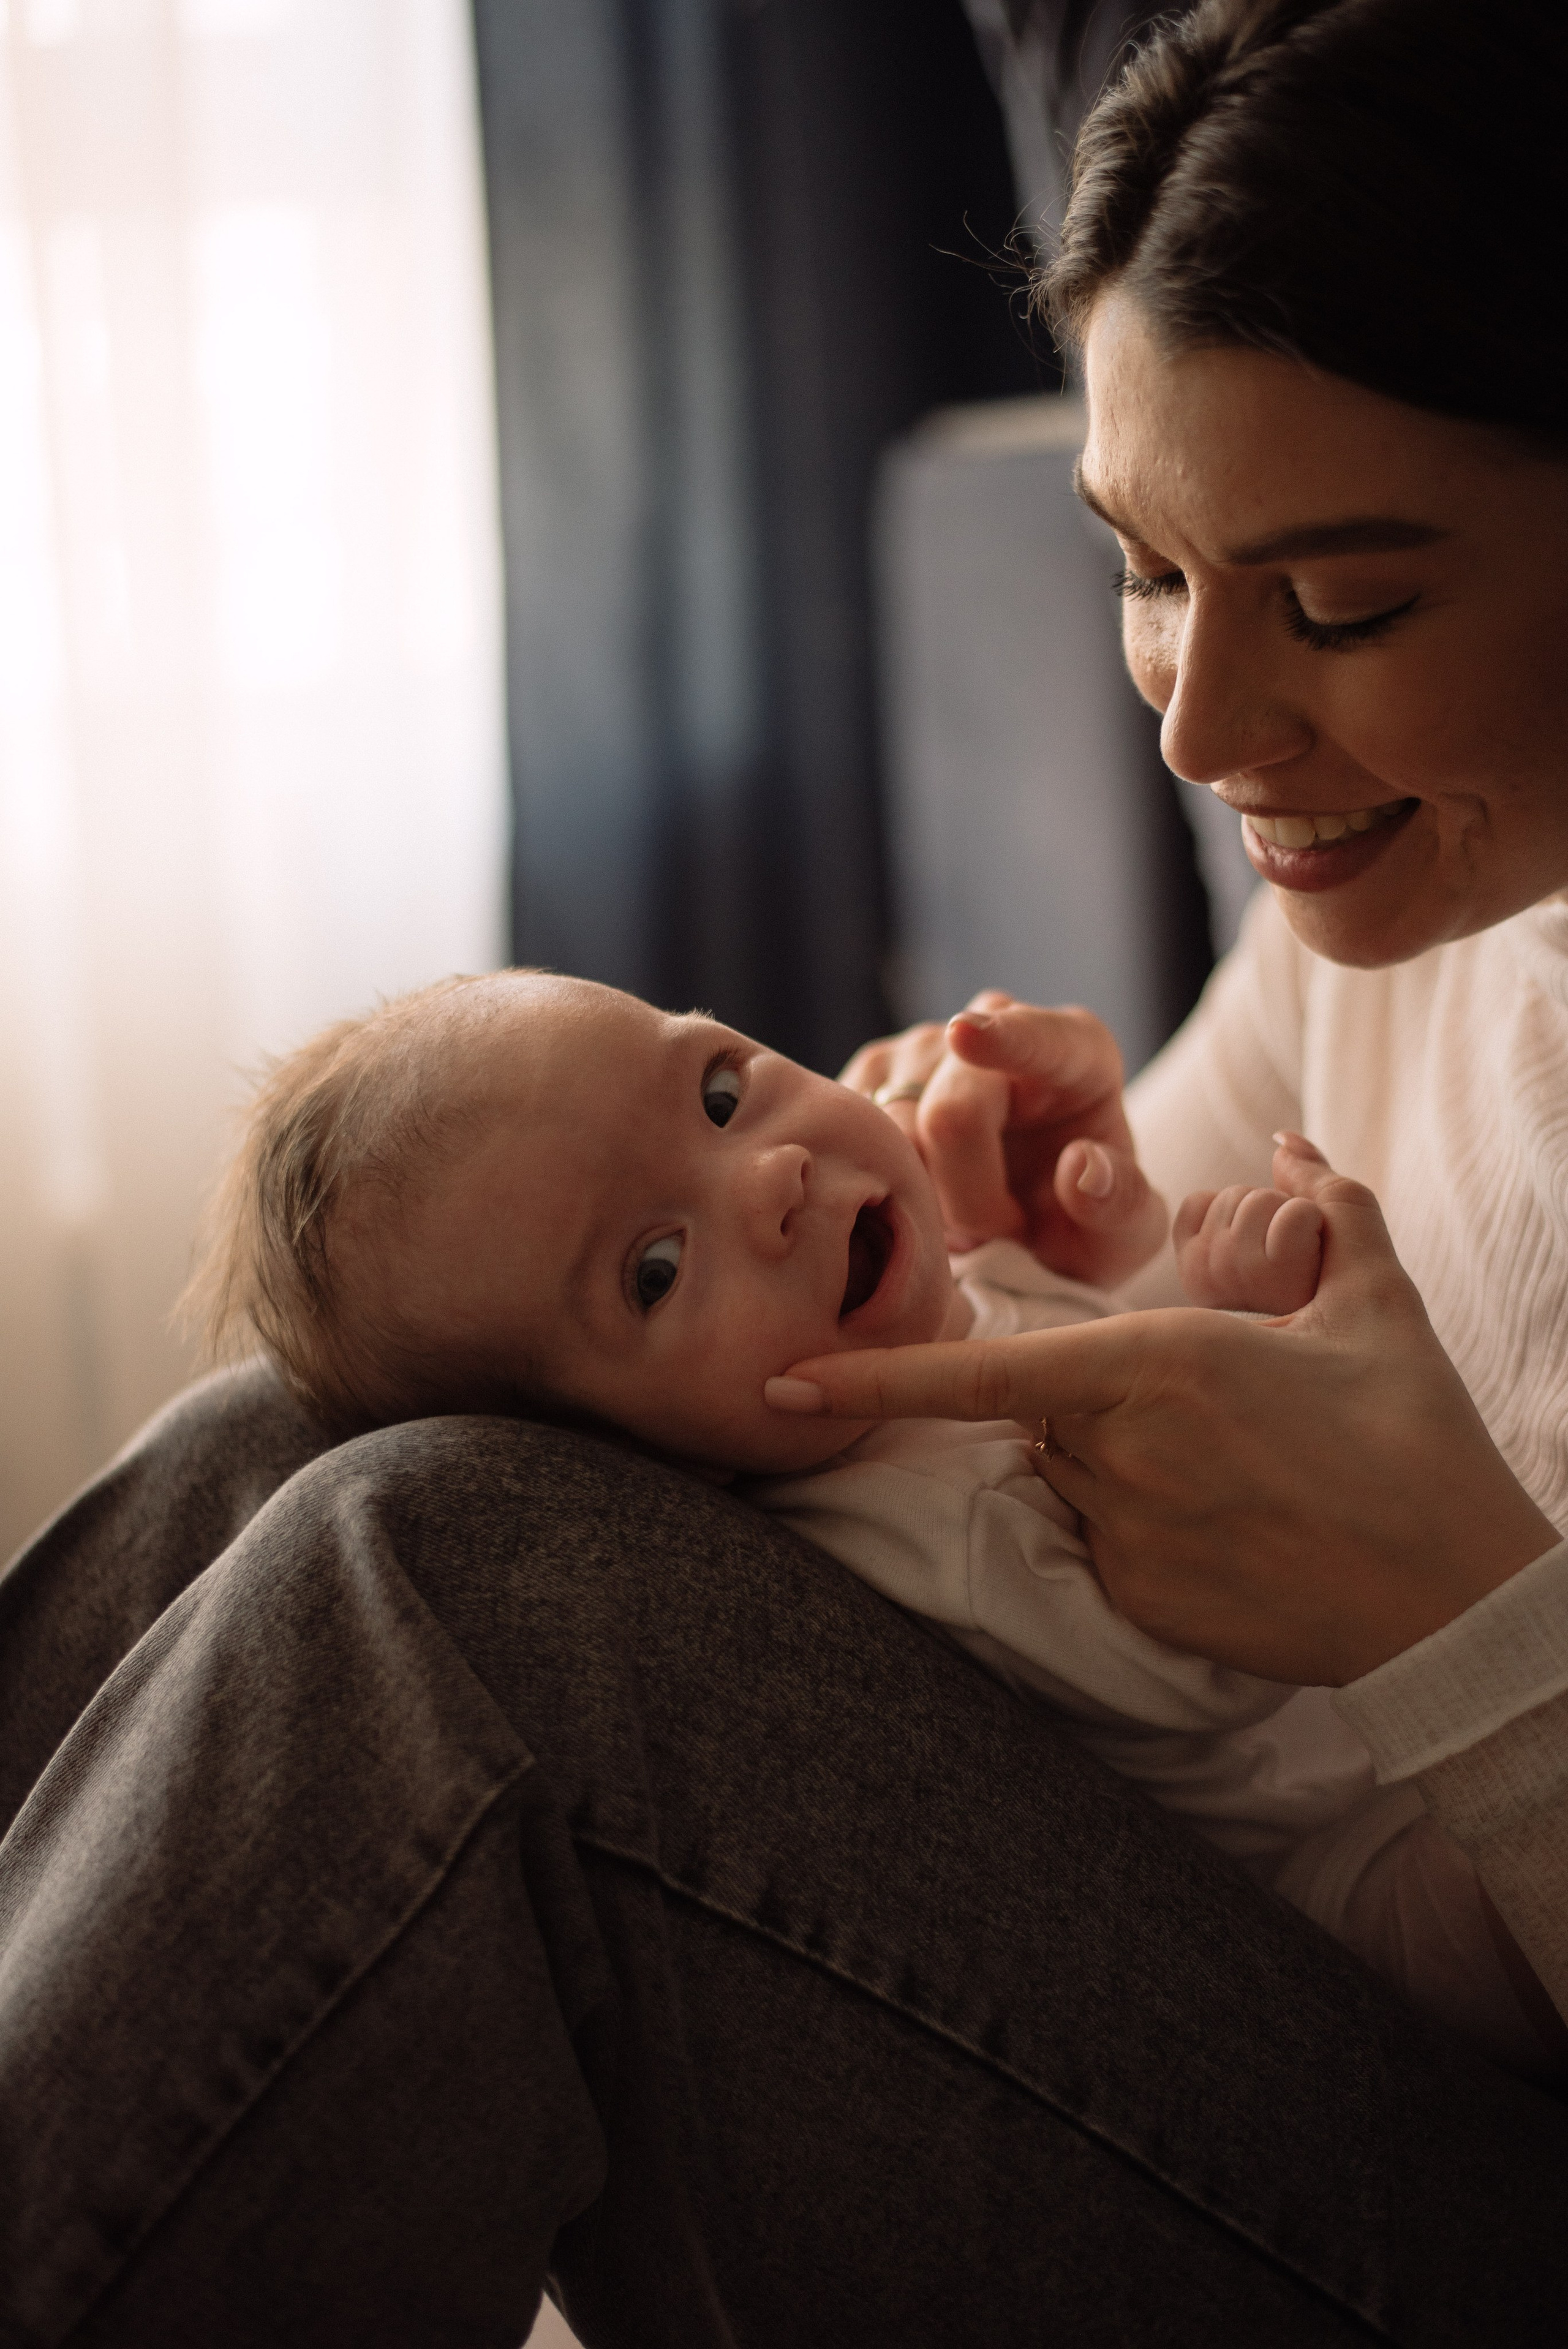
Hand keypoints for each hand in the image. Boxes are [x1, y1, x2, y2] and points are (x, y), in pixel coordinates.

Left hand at [767, 1137, 1559, 1684]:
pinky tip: (1234, 1533)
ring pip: (1072, 1482)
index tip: (784, 1384)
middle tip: (1209, 1418)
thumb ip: (1323, 1209)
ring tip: (1234, 1475)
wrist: (1456, 1594)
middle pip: (1045, 1418)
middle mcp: (1118, 1454)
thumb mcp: (1375, 1305)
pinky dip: (1147, 1532)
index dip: (873, 1378)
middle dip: (1093, 1406)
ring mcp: (1124, 1537)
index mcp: (1151, 1366)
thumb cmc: (1413, 1439)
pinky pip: (1106, 1549)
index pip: (978, 1373)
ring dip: (1120, 1468)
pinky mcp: (1140, 1603)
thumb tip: (1294, 1142)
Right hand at [841, 991, 1166, 1285]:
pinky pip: (853, 1143)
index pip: (1035, 1038)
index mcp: (1075, 1048)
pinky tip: (919, 1207)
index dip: (1003, 1038)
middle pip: (950, 1117)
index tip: (965, 1036)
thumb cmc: (1082, 1219)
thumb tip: (1080, 1166)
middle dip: (969, 1202)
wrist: (1026, 1223)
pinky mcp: (867, 1077)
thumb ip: (1121, 1205)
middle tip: (1000, 1235)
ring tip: (964, 1226)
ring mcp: (922, 1047)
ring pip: (893, 1136)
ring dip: (924, 1204)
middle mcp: (993, 1023)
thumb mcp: (1126, 1233)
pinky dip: (882, 1191)